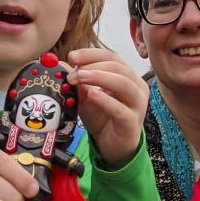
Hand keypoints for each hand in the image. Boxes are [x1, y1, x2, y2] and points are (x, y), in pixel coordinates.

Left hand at [66, 48, 148, 168]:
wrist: (113, 146)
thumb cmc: (103, 118)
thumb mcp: (87, 96)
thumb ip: (79, 82)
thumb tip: (61, 65)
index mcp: (128, 76)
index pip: (112, 57)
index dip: (92, 54)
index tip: (71, 56)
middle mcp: (137, 87)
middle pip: (119, 67)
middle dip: (94, 65)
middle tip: (74, 71)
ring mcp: (137, 105)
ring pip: (123, 84)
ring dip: (100, 77)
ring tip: (80, 77)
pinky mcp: (132, 123)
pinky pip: (120, 109)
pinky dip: (105, 100)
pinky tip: (92, 95)